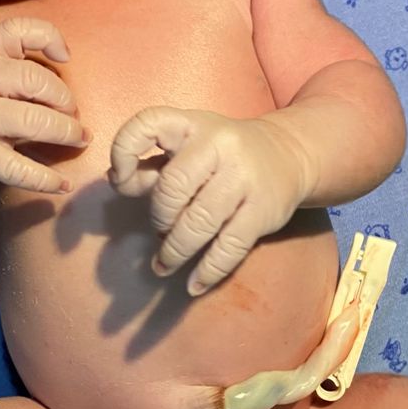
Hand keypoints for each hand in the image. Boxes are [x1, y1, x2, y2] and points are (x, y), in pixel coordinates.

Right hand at [0, 17, 89, 191]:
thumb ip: (17, 72)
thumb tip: (69, 94)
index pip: (16, 30)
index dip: (47, 37)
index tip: (64, 59)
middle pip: (34, 79)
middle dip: (64, 98)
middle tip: (73, 115)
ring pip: (33, 120)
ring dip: (66, 131)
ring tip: (80, 139)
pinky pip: (20, 168)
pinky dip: (47, 179)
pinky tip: (62, 185)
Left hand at [108, 108, 311, 294]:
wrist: (290, 154)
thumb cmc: (224, 154)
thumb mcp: (190, 146)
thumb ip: (153, 164)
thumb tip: (117, 181)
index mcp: (192, 124)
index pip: (148, 124)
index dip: (124, 151)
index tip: (120, 178)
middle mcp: (219, 145)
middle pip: (172, 188)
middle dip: (158, 217)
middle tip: (159, 231)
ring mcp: (243, 178)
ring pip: (197, 223)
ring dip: (174, 252)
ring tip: (163, 265)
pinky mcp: (263, 211)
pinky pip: (228, 248)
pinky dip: (207, 272)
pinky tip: (194, 284)